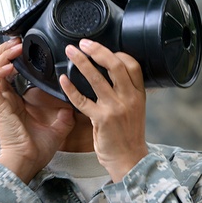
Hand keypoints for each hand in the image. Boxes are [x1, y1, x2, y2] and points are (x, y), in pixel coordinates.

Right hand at [0, 38, 74, 181]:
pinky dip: (0, 72)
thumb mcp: (58, 128)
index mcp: (16, 100)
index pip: (9, 71)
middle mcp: (5, 97)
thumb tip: (74, 105)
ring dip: (3, 56)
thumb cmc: (37, 149)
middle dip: (6, 50)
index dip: (13, 56)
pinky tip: (10, 66)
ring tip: (15, 47)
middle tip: (19, 40)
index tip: (25, 46)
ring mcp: (0, 101)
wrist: (28, 162)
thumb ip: (64, 114)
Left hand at [60, 39, 148, 181]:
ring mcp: (115, 108)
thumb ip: (127, 92)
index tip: (103, 48)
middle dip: (98, 50)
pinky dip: (71, 88)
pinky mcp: (101, 119)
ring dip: (81, 62)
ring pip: (97, 78)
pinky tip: (63, 80)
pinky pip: (82, 100)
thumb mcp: (135, 110)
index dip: (118, 53)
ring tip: (71, 52)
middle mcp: (129, 98)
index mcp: (138, 94)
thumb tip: (113, 75)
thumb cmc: (128, 136)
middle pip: (115, 65)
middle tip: (84, 42)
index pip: (132, 65)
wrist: (129, 160)